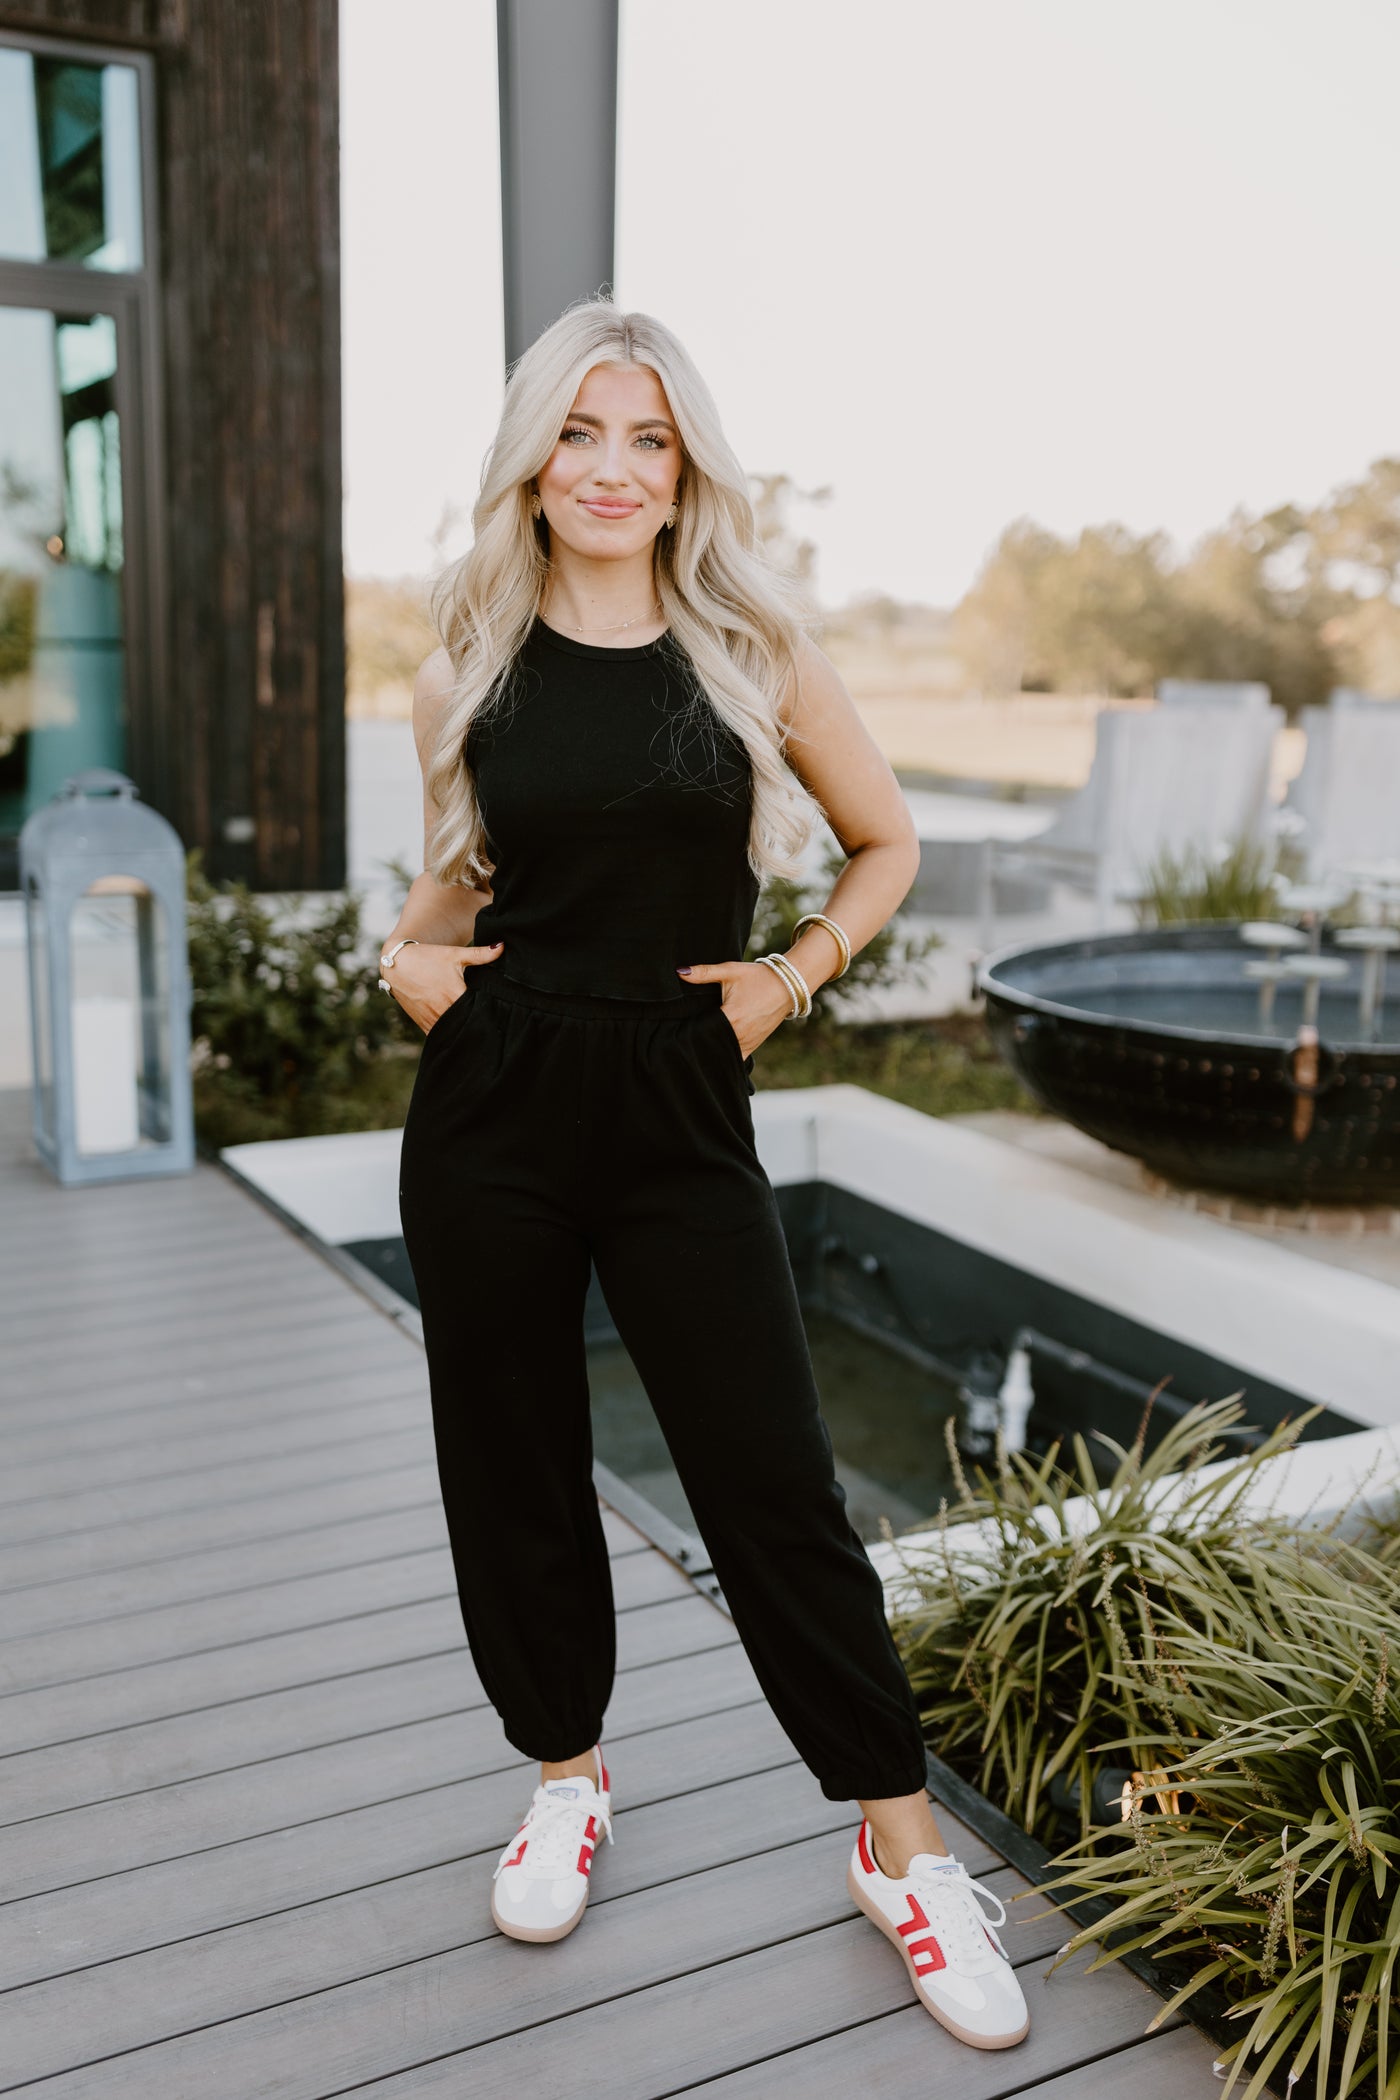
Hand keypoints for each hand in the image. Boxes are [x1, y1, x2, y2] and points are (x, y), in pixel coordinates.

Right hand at [385, 940, 503, 1034]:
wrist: (397, 964)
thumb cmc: (428, 957)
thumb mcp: (454, 954)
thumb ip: (480, 954)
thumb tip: (503, 946)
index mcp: (455, 994)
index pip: (479, 1010)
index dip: (489, 1012)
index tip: (497, 1012)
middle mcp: (443, 1010)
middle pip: (468, 1024)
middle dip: (478, 1023)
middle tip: (491, 1024)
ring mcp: (432, 1019)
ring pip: (454, 1033)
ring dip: (463, 1030)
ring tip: (476, 1030)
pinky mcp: (424, 1025)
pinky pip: (440, 1036)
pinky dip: (449, 1035)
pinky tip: (458, 1032)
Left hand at [675, 959, 792, 1055]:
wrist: (787, 985)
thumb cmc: (757, 977)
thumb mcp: (730, 971)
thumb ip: (704, 972)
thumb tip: (680, 972)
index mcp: (731, 1018)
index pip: (702, 1032)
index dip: (688, 1032)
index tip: (677, 1030)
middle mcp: (740, 1034)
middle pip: (711, 1045)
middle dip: (698, 1043)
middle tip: (681, 1041)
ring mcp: (748, 1042)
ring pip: (723, 1054)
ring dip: (711, 1050)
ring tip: (696, 1045)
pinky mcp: (753, 1045)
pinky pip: (736, 1058)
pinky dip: (725, 1056)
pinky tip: (714, 1052)